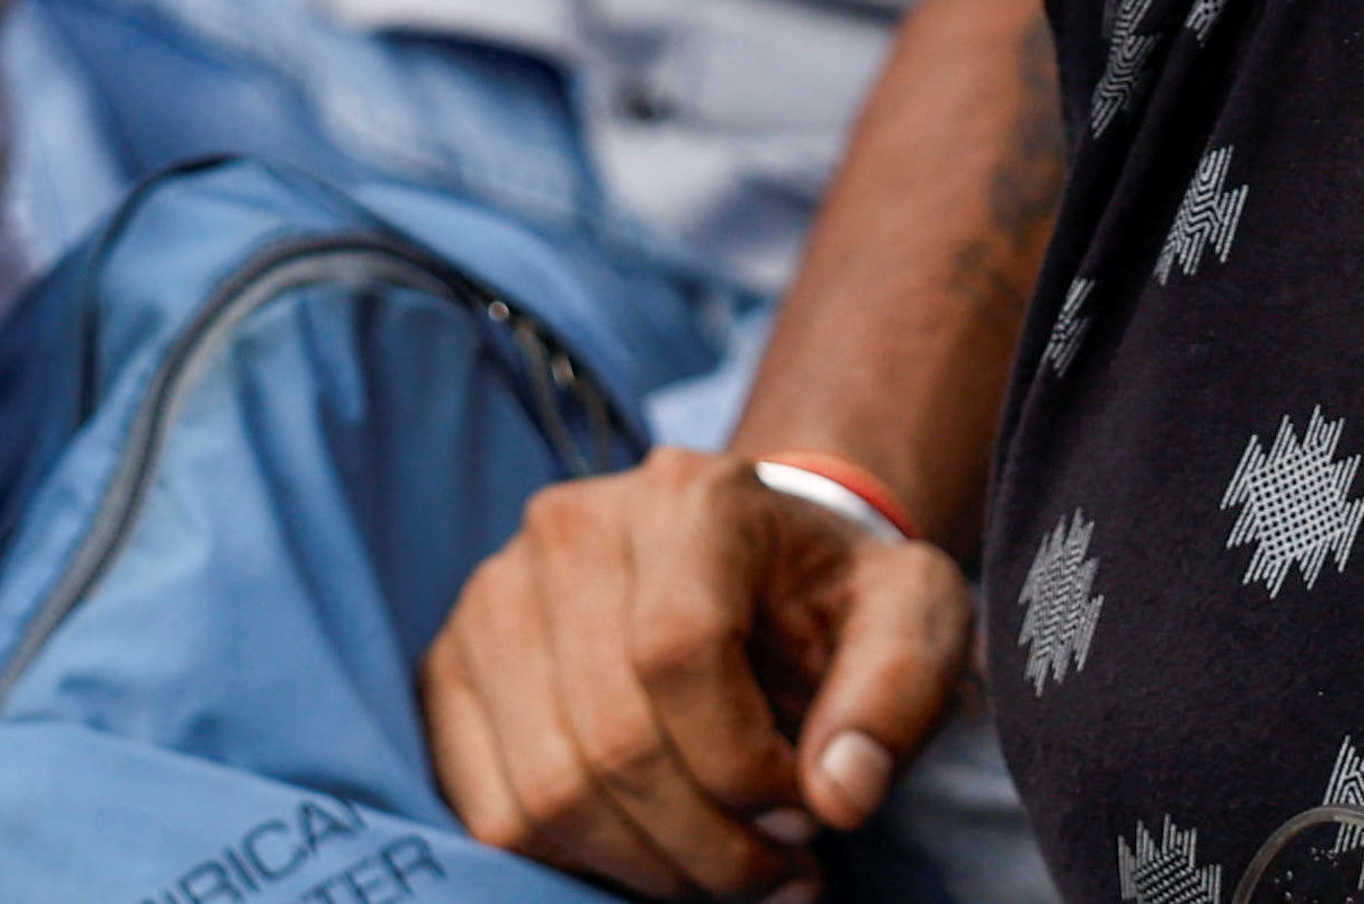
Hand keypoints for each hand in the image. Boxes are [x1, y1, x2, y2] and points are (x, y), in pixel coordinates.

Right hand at [423, 447, 980, 897]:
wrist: (756, 571)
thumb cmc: (833, 600)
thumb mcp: (913, 616)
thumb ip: (898, 692)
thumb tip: (838, 794)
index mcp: (689, 496)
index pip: (679, 653)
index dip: (746, 767)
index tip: (809, 808)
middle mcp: (570, 527)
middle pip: (612, 740)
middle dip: (712, 842)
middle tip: (780, 859)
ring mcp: (495, 595)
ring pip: (548, 792)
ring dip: (650, 868)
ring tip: (726, 862)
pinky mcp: (450, 667)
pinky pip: (490, 811)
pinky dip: (578, 863)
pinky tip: (651, 849)